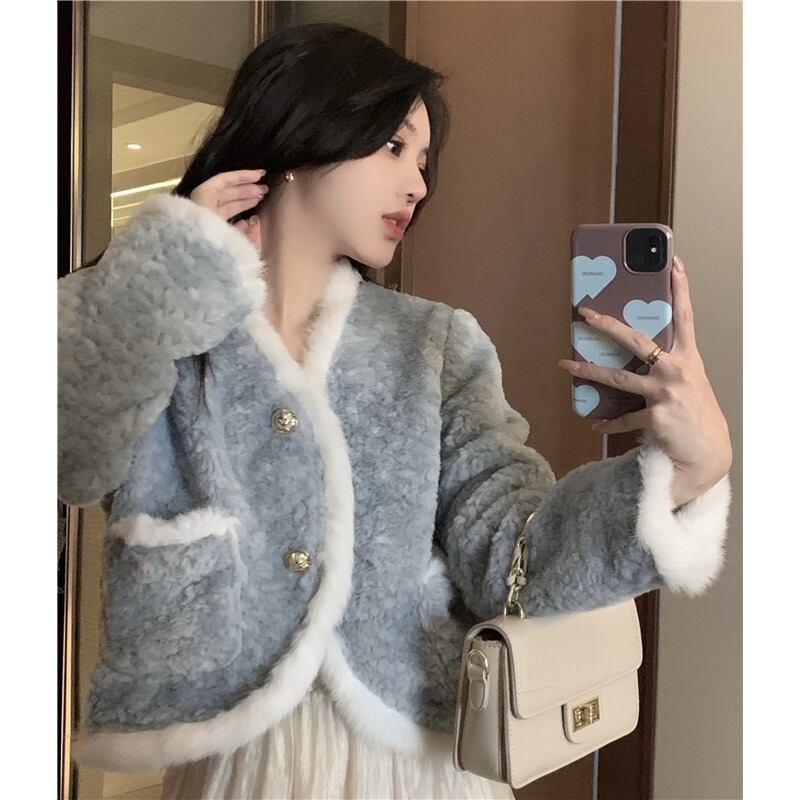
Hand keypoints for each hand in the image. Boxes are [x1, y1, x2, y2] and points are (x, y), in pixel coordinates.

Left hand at [189, 168, 266, 250]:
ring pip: (226, 205)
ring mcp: (204, 220)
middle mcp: (202, 205)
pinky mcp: (208, 234)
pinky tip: (249, 219)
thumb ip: (239, 215)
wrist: (191, 265)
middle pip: (225, 192)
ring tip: (259, 199)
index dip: (243, 176)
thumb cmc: (207, 238)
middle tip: (264, 190)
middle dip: (246, 190)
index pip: (224, 180)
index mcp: (204, 197)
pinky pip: (224, 220)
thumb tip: (251, 222)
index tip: (260, 175)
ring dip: (243, 201)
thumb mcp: (227, 227)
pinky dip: (237, 217)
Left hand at [557, 255, 732, 502]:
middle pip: (637, 340)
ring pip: (618, 377)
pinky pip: (622, 417)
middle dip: (607, 324)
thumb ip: (665, 366)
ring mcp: (666, 393)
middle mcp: (678, 371)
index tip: (673, 261)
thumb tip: (635, 354)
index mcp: (688, 358)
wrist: (706, 456)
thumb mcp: (688, 384)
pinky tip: (596, 426)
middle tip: (584, 312)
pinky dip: (608, 423)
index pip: (684, 316)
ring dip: (587, 370)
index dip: (680, 288)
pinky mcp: (656, 416)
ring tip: (565, 364)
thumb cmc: (694, 416)